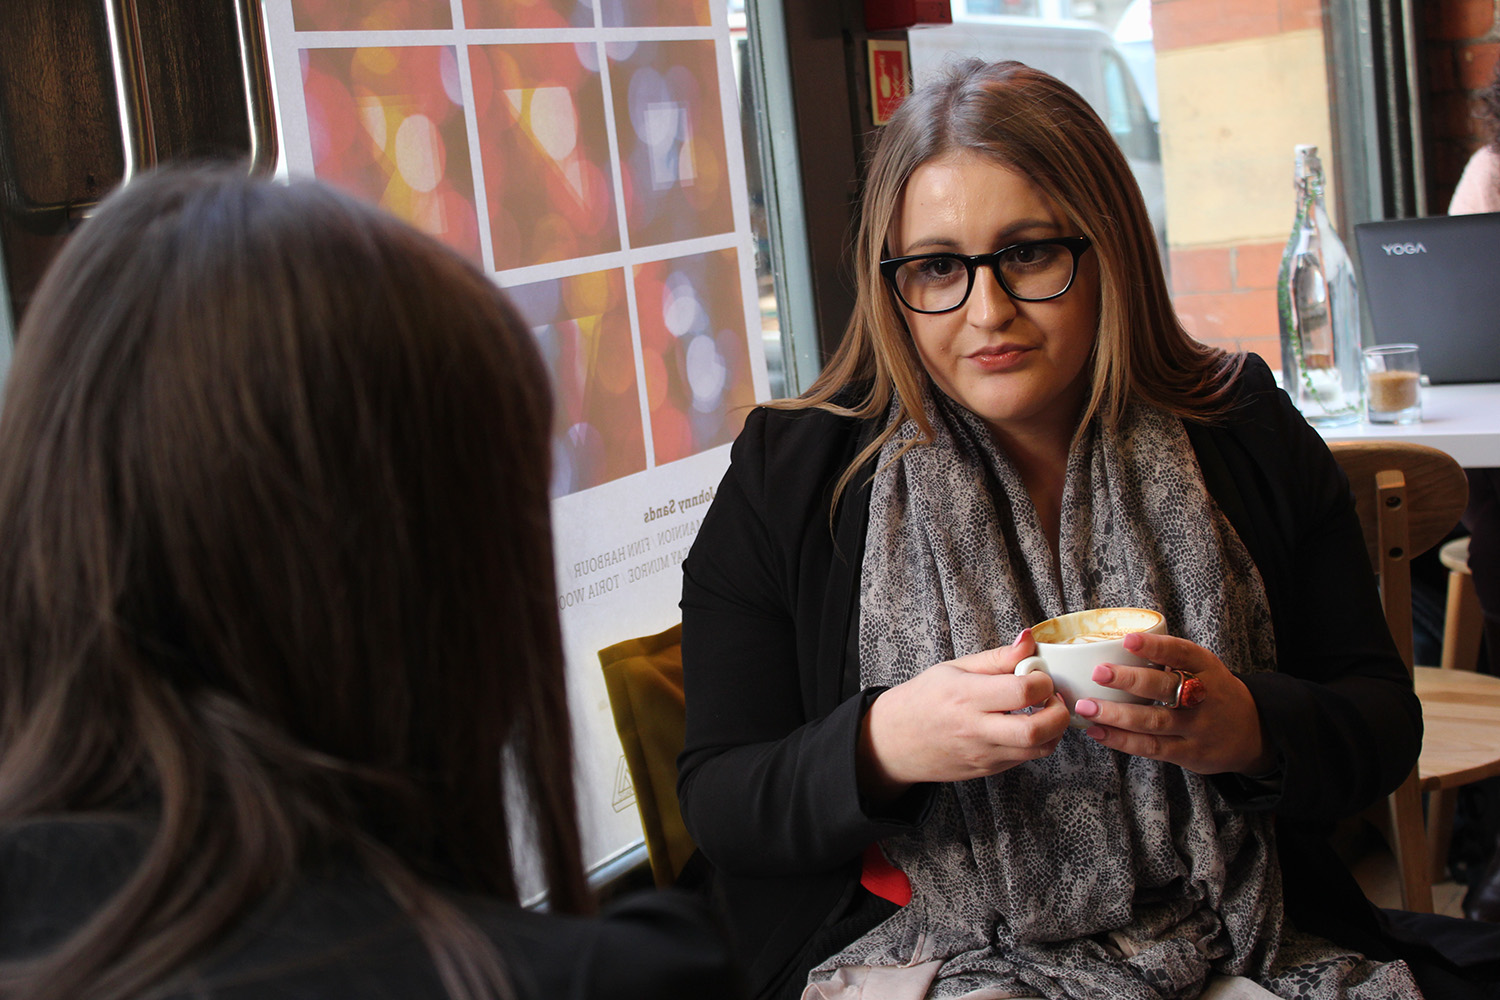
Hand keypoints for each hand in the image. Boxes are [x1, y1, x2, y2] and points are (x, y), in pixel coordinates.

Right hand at [857, 629, 1070, 802]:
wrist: (895, 740)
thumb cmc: (924, 699)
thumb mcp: (954, 668)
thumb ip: (997, 657)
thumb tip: (1029, 640)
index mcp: (966, 696)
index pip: (1022, 691)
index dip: (1042, 680)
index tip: (1037, 673)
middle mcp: (976, 730)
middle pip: (1036, 730)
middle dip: (1059, 712)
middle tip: (1052, 697)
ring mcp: (983, 754)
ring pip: (1039, 749)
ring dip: (1054, 729)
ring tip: (1043, 711)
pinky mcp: (988, 770)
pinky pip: (1025, 758)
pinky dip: (1037, 741)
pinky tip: (1025, 724)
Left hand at [1072, 631, 1273, 776]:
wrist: (1253, 732)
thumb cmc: (1213, 692)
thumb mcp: (1203, 668)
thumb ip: (1170, 659)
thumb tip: (1113, 644)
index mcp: (1206, 668)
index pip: (1182, 653)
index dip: (1155, 647)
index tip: (1127, 640)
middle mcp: (1204, 697)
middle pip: (1165, 688)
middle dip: (1129, 681)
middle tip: (1098, 673)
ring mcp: (1197, 727)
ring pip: (1154, 721)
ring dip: (1116, 714)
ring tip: (1086, 706)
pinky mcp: (1189, 753)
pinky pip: (1152, 747)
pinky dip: (1122, 740)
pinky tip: (1098, 731)